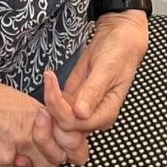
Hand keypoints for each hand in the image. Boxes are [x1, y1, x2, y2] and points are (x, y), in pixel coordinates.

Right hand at [0, 64, 83, 166]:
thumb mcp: (12, 98)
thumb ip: (30, 119)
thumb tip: (36, 134)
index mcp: (35, 117)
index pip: (61, 150)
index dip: (53, 153)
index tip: (44, 151)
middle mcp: (26, 139)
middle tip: (23, 160)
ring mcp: (7, 157)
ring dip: (5, 164)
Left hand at [44, 15, 148, 134]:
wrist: (118, 40)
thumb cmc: (118, 52)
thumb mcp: (107, 68)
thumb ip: (94, 91)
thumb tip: (81, 113)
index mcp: (106, 114)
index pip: (76, 124)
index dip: (59, 108)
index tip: (52, 81)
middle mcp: (93, 117)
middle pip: (64, 127)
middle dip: (51, 108)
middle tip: (48, 79)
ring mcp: (82, 110)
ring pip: (58, 120)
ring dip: (49, 102)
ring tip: (49, 76)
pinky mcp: (73, 100)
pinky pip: (56, 108)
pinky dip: (50, 95)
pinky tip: (50, 78)